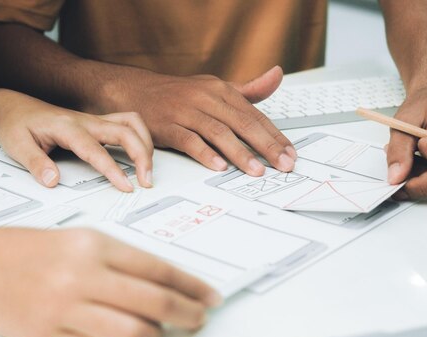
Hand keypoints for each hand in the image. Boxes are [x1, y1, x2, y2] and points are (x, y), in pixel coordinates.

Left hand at [0, 90, 153, 191]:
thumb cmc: (16, 125)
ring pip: (132, 123)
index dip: (113, 169)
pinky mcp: (99, 123)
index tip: (126, 186)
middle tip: (146, 181)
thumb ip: (35, 163)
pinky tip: (142, 153)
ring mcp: (94, 120)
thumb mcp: (16, 145)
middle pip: (125, 131)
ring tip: (148, 169)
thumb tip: (53, 181)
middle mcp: (85, 120)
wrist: (14, 107)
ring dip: (146, 143)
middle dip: (142, 155)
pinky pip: (128, 122)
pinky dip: (141, 136)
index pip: (96, 150)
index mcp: (67, 127)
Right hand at [0, 227, 221, 336]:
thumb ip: (124, 262)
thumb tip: (169, 286)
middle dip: (187, 314)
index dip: (191, 286)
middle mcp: (82, 276)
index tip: (210, 297)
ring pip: (133, 334)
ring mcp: (65, 309)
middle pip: (154, 303)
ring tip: (159, 333)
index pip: (158, 269)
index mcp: (95, 246)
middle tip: (199, 319)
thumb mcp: (83, 240)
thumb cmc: (32, 250)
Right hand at [107, 66, 296, 175]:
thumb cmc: (180, 94)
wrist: (135, 91)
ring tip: (256, 170)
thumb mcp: (215, 87)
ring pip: (218, 132)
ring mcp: (186, 111)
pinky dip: (204, 153)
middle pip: (242, 123)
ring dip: (239, 152)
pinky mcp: (167, 126)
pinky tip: (219, 166)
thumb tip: (277, 77)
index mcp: (221, 90)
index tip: (290, 154)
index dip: (275, 135)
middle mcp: (206, 98)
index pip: (254, 115)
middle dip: (266, 145)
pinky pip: (189, 140)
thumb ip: (248, 90)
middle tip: (283, 164)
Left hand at [386, 87, 426, 198]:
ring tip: (406, 160)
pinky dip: (426, 178)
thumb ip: (399, 149)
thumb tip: (396, 177)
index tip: (417, 145)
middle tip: (397, 177)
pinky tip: (416, 164)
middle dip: (421, 180)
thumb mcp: (404, 121)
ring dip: (421, 178)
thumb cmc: (424, 107)